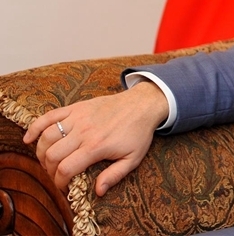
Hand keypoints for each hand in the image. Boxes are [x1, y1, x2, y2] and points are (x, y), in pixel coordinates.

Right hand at [23, 80, 168, 196]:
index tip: (63, 187)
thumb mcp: (133, 158)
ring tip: (47, 161)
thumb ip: (114, 176)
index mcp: (96, 146)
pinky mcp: (75, 108)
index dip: (59, 182)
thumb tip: (98, 192)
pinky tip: (29, 139)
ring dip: (40, 152)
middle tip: (56, 175)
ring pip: (47, 137)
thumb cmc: (138, 132)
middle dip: (48, 170)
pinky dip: (35, 128)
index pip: (65, 169)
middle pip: (52, 155)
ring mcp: (78, 117)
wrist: (142, 104)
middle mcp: (84, 131)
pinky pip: (49, 116)